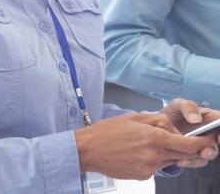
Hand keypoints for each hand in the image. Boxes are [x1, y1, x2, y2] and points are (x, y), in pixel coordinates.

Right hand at [75, 112, 215, 179]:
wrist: (87, 151)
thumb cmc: (106, 132)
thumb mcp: (134, 117)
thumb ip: (157, 121)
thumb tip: (173, 128)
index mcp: (153, 138)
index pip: (189, 144)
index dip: (203, 142)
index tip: (209, 138)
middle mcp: (154, 155)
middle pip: (184, 155)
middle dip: (188, 147)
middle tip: (182, 139)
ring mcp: (149, 168)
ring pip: (171, 160)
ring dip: (169, 152)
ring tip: (149, 143)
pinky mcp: (143, 175)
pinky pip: (157, 167)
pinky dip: (155, 159)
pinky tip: (139, 152)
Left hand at [159, 98, 219, 167]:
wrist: (158, 126)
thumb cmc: (173, 113)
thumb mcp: (178, 105)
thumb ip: (188, 107)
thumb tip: (196, 119)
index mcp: (212, 119)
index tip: (218, 137)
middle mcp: (211, 134)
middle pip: (219, 141)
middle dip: (214, 148)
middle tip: (206, 150)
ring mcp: (203, 145)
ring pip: (209, 154)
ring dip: (204, 156)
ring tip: (197, 155)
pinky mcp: (193, 154)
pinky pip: (196, 161)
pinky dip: (190, 162)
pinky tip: (180, 161)